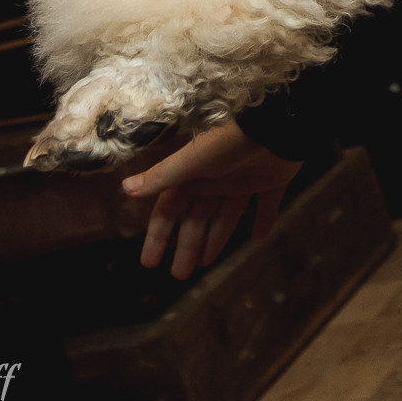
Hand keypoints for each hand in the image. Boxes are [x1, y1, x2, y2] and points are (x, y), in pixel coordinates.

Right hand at [121, 121, 300, 279]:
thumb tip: (125, 188)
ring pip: (226, 215)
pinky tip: (259, 236)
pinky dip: (263, 219)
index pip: (170, 212)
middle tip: (180, 275)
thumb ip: (161, 176)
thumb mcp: (190, 162)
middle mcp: (216, 179)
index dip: (159, 236)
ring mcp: (245, 180)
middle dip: (187, 246)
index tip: (149, 263)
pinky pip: (266, 204)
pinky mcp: (273, 180)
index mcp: (193, 176)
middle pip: (197, 219)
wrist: (276, 125)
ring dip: (217, 238)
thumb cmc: (228, 144)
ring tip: (206, 263)